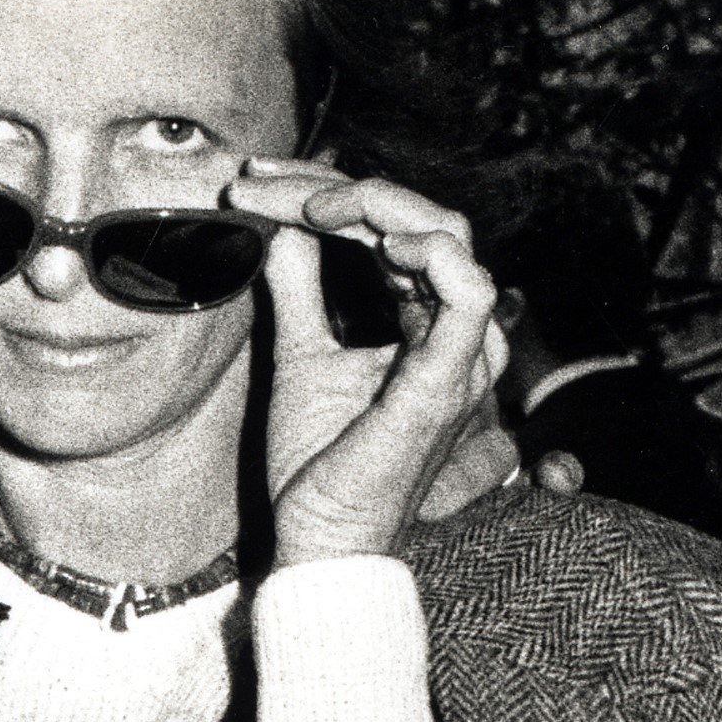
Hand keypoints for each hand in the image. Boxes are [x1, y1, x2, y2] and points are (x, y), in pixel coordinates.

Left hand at [230, 160, 505, 567]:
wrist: (321, 540)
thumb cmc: (320, 462)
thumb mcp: (301, 353)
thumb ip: (300, 288)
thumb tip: (279, 226)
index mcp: (424, 321)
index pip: (392, 228)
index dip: (325, 193)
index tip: (255, 183)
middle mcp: (453, 331)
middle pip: (419, 218)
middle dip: (338, 186)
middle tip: (261, 182)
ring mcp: (456, 356)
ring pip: (445, 237)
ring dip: (373, 205)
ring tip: (306, 205)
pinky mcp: (444, 384)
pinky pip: (466, 299)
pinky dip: (430, 255)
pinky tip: (378, 241)